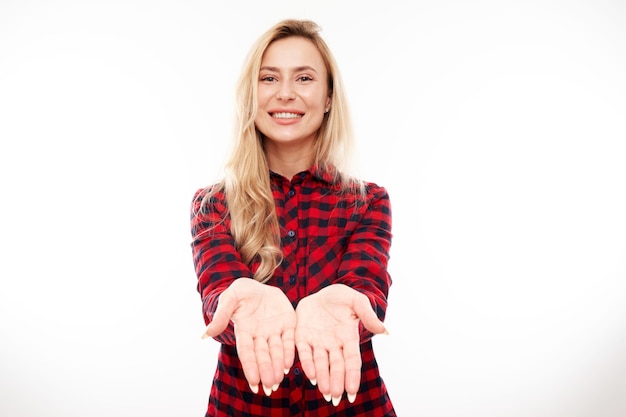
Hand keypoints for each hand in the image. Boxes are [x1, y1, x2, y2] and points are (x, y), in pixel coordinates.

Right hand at [202, 278, 295, 395]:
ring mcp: (274, 330)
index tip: (254, 382)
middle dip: (266, 371)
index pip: (246, 352)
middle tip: (270, 387)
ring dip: (278, 366)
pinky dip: (290, 352)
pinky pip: (290, 339)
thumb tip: (205, 335)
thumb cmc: (240, 293)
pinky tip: (290, 364)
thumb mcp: (229, 299)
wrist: (258, 286)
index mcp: (244, 331)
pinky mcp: (288, 323)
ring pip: (277, 351)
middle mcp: (259, 335)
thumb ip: (221, 316)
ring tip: (279, 380)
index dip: (250, 367)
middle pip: (263, 356)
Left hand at [294, 284, 387, 405]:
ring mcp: (317, 342)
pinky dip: (306, 363)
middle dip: (336, 382)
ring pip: (320, 363)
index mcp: (348, 338)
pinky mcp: (302, 336)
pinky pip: (303, 351)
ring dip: (322, 378)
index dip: (352, 376)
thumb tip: (385, 331)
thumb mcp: (357, 302)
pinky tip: (309, 375)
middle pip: (336, 366)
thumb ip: (368, 315)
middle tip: (336, 398)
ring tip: (325, 392)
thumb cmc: (342, 298)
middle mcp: (333, 344)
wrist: (321, 293)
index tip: (352, 391)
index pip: (352, 360)